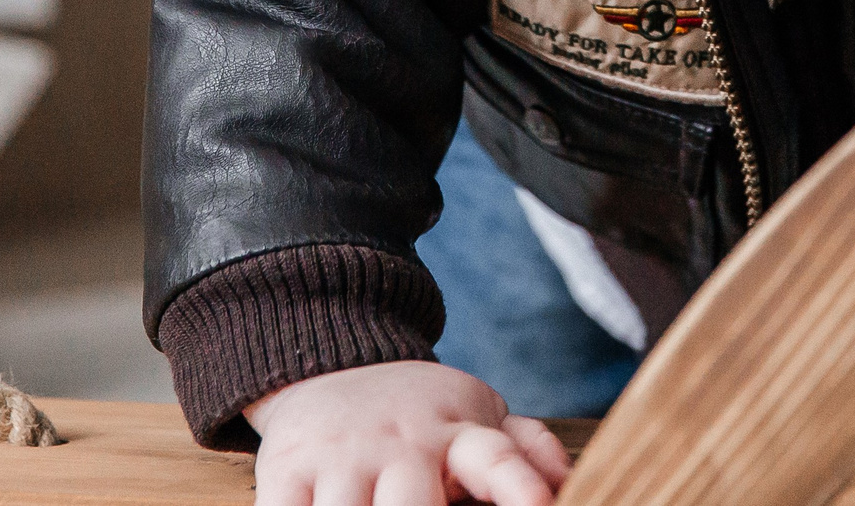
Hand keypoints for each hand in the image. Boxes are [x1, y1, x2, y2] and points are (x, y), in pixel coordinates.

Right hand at [247, 360, 572, 505]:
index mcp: (459, 432)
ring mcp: (342, 454)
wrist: (330, 365)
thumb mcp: (478, 420)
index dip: (522, 488)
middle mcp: (403, 441)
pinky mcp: (286, 466)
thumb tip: (568, 482)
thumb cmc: (422, 417)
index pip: (500, 459)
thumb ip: (526, 452)